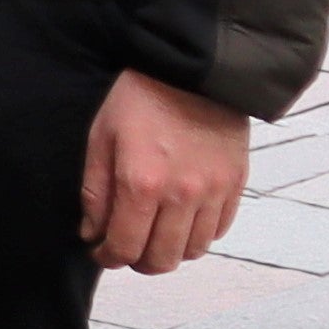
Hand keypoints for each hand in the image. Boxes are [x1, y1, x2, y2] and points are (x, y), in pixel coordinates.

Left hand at [80, 69, 249, 276]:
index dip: (108, 257)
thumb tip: (92, 234)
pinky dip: (198, 234)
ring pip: (192, 251)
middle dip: (138, 261)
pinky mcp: (236, 183)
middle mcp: (182, 194)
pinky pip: (218, 230)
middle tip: (126, 247)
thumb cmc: (140, 97)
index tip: (101, 251)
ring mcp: (214, 190)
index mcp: (141, 183)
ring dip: (169, 251)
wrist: (193, 67)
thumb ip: (95, 192)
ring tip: (154, 234)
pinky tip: (181, 220)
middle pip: (161, 260)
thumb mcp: (102, 137)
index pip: (124, 248)